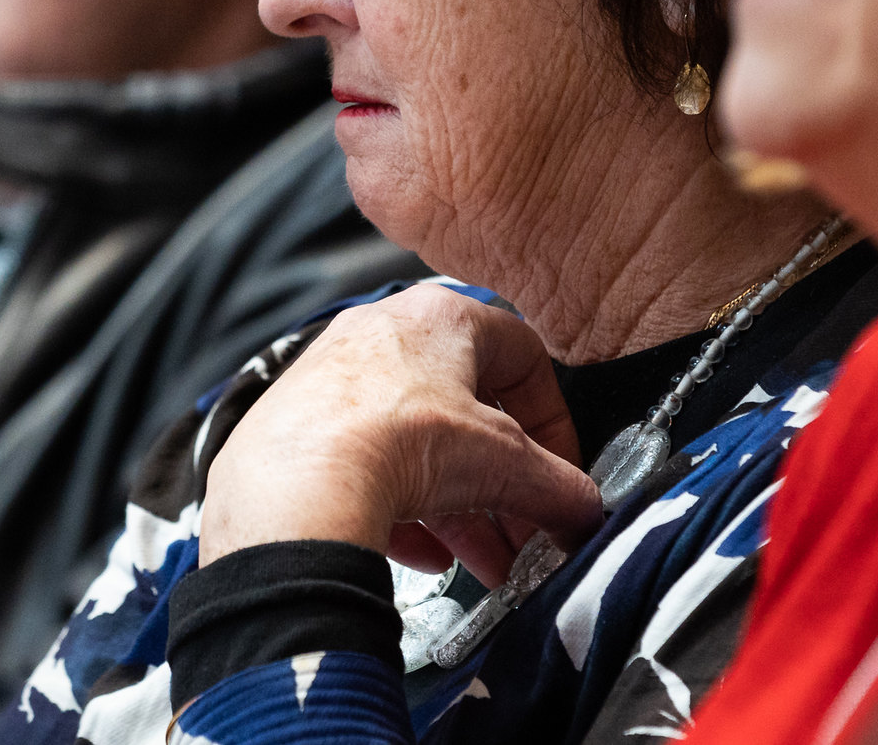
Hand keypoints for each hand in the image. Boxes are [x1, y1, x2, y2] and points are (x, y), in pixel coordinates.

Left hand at [199, 286, 603, 586]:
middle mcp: (381, 336)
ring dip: (460, 509)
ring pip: (415, 447)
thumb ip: (558, 487)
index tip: (560, 472)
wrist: (294, 489)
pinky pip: (363, 471)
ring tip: (483, 563)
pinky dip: (401, 514)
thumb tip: (584, 509)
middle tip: (523, 531)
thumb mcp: (505, 465)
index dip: (552, 421)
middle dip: (502, 485)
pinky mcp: (297, 431)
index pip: (521, 356)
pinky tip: (425, 558)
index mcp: (440, 315)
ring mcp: (333, 383)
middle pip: (466, 414)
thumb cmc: (394, 441)